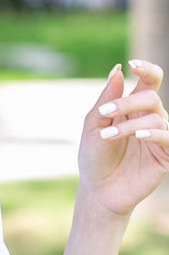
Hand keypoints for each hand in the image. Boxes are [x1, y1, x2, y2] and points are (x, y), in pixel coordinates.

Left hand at [78, 59, 168, 215]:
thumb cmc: (94, 154)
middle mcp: (149, 118)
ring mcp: (158, 137)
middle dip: (128, 102)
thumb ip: (107, 98)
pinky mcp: (165, 156)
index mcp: (132, 107)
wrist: (97, 188)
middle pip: (151, 97)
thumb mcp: (94, 123)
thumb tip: (117, 70)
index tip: (133, 65)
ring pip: (156, 117)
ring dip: (130, 124)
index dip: (147, 69)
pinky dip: (155, 133)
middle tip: (105, 114)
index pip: (149, 81)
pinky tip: (139, 136)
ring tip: (107, 135)